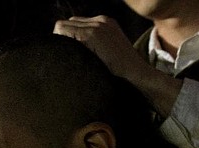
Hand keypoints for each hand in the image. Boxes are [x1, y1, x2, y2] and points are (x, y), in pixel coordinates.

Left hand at [53, 15, 180, 117]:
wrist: (138, 76)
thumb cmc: (121, 73)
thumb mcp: (106, 53)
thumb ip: (91, 46)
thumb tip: (68, 52)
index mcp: (104, 24)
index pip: (73, 24)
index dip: (66, 39)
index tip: (68, 56)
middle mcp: (100, 20)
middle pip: (66, 23)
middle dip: (61, 40)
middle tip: (66, 59)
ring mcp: (97, 25)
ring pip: (61, 27)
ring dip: (60, 43)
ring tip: (68, 61)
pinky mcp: (92, 34)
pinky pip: (63, 31)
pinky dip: (61, 45)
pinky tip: (69, 60)